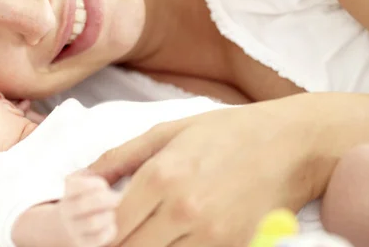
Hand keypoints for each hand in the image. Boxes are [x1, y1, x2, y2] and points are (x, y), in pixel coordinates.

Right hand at [60, 171, 121, 246]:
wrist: (66, 224)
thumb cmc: (86, 197)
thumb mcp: (86, 181)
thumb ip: (99, 174)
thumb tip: (126, 176)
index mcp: (69, 191)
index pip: (78, 185)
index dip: (97, 184)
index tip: (105, 185)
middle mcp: (67, 210)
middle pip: (85, 204)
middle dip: (106, 200)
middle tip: (117, 198)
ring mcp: (73, 228)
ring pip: (92, 222)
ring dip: (108, 215)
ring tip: (112, 212)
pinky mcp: (82, 243)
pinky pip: (99, 237)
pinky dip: (110, 229)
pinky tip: (111, 224)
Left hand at [88, 95, 330, 246]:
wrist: (290, 144)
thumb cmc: (224, 132)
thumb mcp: (165, 132)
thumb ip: (117, 158)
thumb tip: (78, 180)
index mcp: (160, 177)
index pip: (111, 225)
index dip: (98, 232)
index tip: (94, 230)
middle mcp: (183, 210)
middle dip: (117, 244)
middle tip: (116, 234)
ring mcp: (211, 235)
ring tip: (145, 232)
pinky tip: (172, 236)